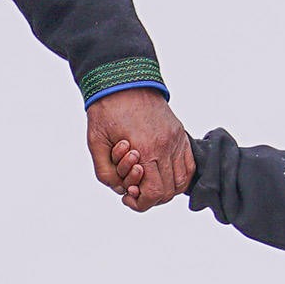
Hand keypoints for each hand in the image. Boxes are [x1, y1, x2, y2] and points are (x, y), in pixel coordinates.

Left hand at [87, 89, 192, 211]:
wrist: (123, 80)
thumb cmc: (106, 110)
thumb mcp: (95, 143)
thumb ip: (105, 172)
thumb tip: (121, 190)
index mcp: (145, 149)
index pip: (154, 193)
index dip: (141, 203)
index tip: (129, 197)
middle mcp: (166, 146)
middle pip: (168, 191)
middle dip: (152, 198)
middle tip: (137, 191)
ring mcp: (176, 139)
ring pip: (182, 180)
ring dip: (167, 189)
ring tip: (150, 184)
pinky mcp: (180, 133)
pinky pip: (189, 164)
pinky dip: (179, 175)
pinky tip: (164, 174)